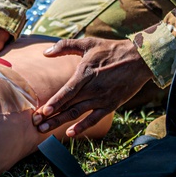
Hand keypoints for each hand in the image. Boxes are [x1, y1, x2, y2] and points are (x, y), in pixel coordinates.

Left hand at [32, 37, 153, 137]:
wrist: (139, 59)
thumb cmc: (112, 49)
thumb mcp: (88, 43)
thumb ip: (65, 46)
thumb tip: (46, 52)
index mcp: (86, 73)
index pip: (67, 91)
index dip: (55, 102)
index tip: (42, 111)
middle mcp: (93, 88)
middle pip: (69, 105)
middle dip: (51, 116)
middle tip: (36, 126)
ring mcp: (102, 98)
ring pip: (77, 113)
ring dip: (60, 122)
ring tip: (45, 130)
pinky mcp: (110, 105)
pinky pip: (94, 119)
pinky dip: (82, 127)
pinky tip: (70, 133)